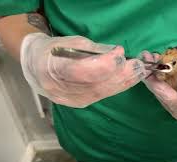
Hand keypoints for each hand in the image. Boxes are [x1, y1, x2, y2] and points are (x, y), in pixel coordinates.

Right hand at [20, 33, 145, 107]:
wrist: (37, 67)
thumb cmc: (54, 50)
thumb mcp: (71, 43)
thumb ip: (94, 50)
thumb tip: (116, 54)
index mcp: (53, 70)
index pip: (82, 71)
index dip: (104, 64)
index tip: (119, 52)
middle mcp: (62, 90)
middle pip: (96, 85)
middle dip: (121, 74)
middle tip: (138, 64)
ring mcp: (71, 100)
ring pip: (102, 93)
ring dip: (124, 82)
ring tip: (139, 71)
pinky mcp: (80, 103)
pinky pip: (102, 95)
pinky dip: (117, 86)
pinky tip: (129, 79)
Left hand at [141, 51, 176, 119]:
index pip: (166, 97)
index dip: (156, 84)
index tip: (149, 71)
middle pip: (159, 90)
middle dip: (151, 74)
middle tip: (145, 57)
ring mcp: (175, 96)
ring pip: (159, 83)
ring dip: (153, 69)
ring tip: (148, 54)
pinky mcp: (176, 88)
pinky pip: (164, 78)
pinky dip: (160, 67)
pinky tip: (156, 57)